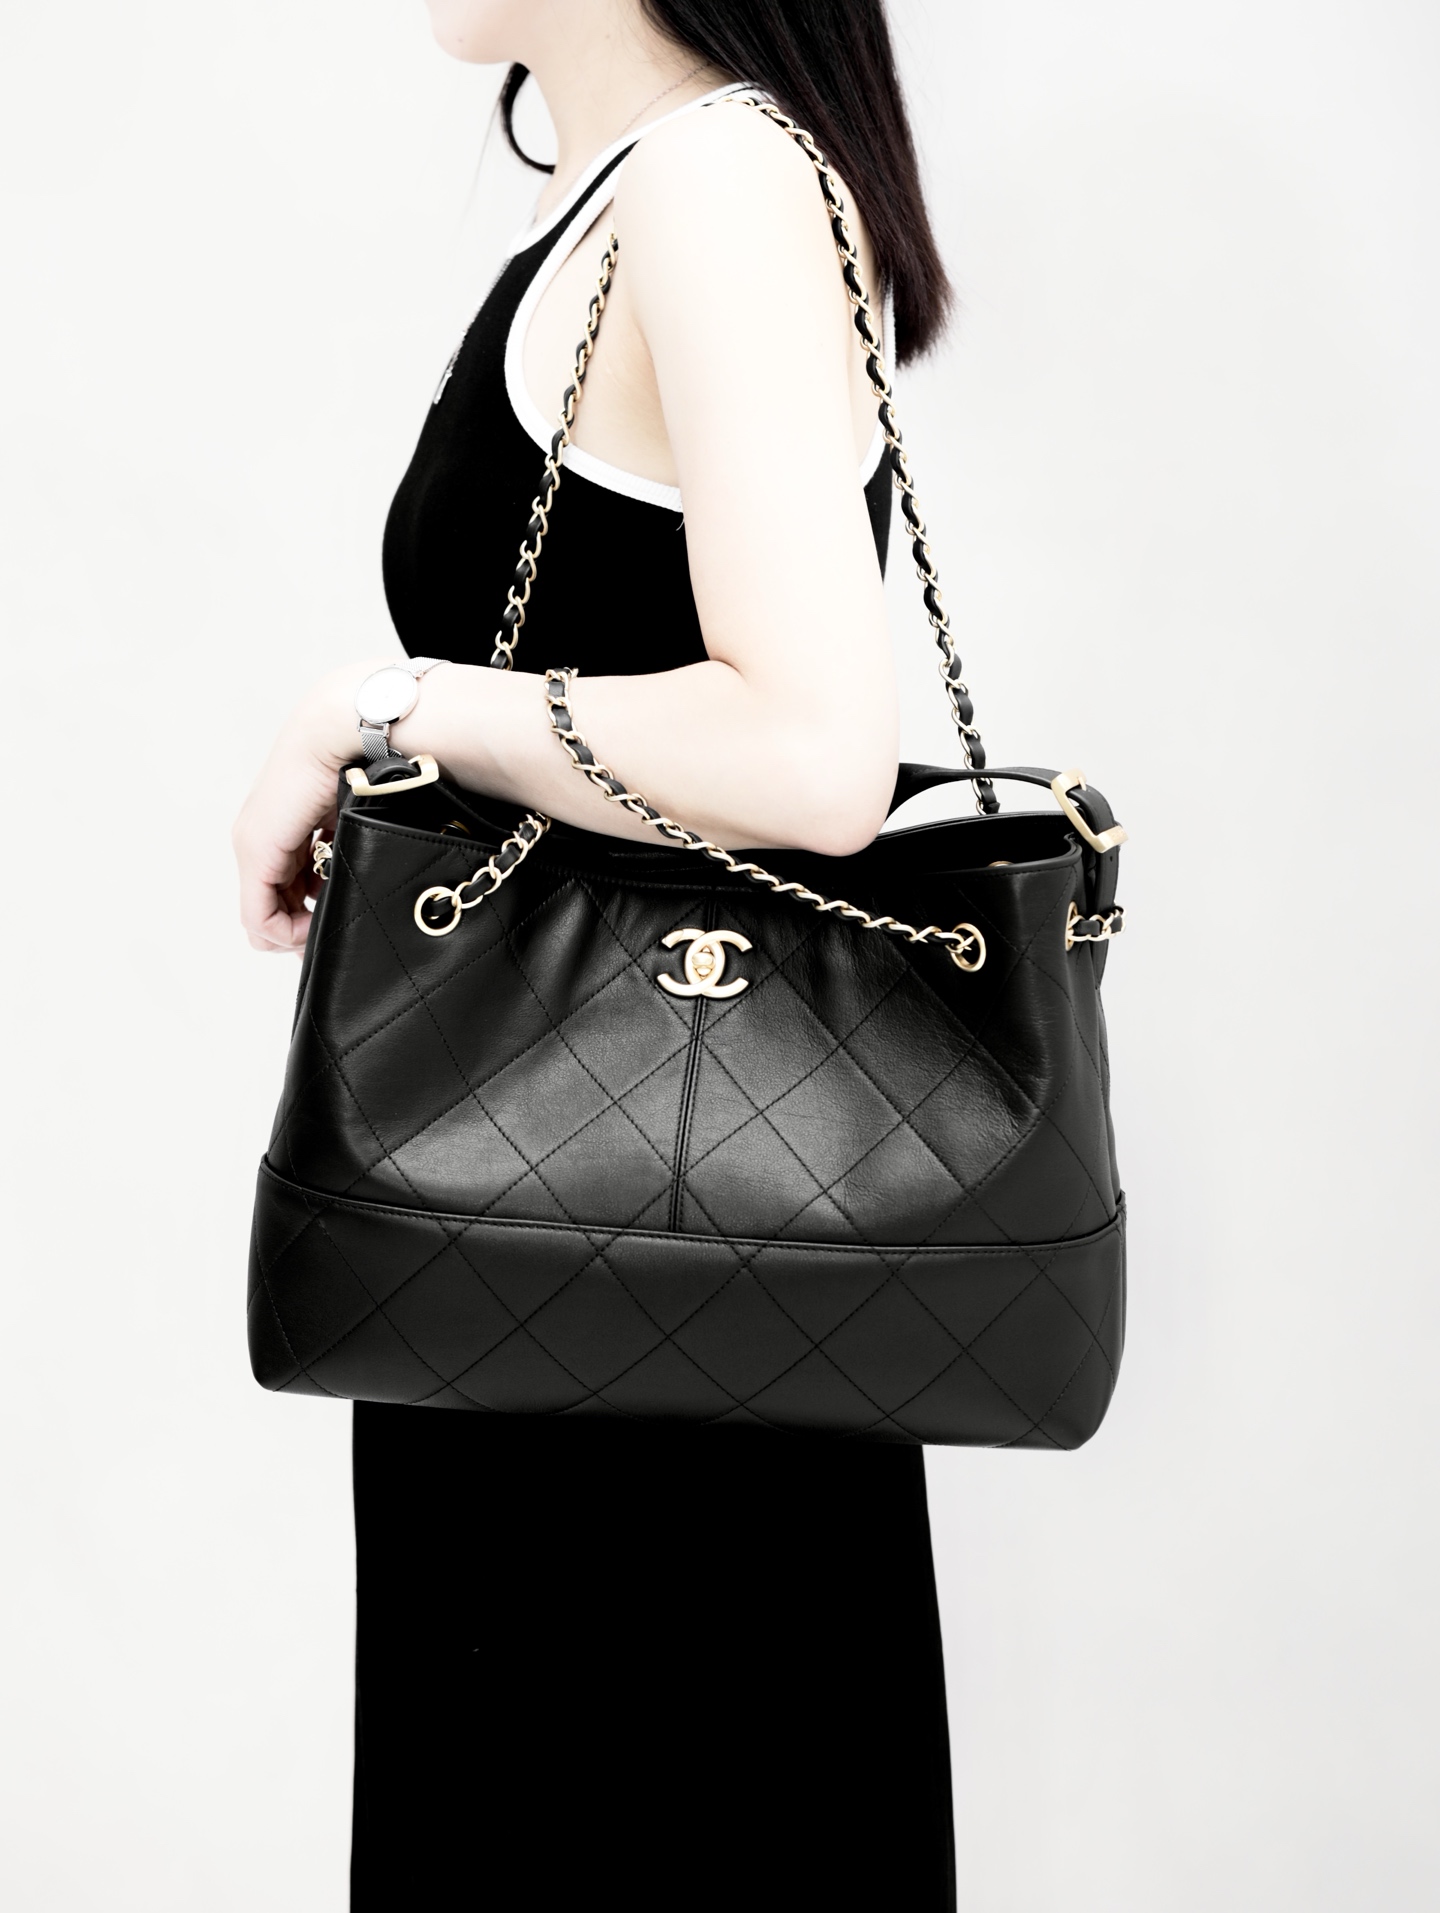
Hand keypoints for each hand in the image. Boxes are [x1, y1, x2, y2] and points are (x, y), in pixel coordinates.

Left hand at [232, 662, 383, 952]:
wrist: (351, 727)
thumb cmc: (368, 764)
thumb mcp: (354, 820)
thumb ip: (347, 853)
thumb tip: (357, 889)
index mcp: (283, 829)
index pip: (282, 894)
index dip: (308, 923)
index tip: (340, 927)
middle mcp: (261, 839)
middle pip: (271, 911)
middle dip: (303, 931)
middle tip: (335, 937)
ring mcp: (254, 846)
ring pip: (263, 917)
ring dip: (297, 931)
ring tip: (330, 928)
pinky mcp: (258, 851)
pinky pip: (259, 915)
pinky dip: (286, 931)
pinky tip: (319, 926)